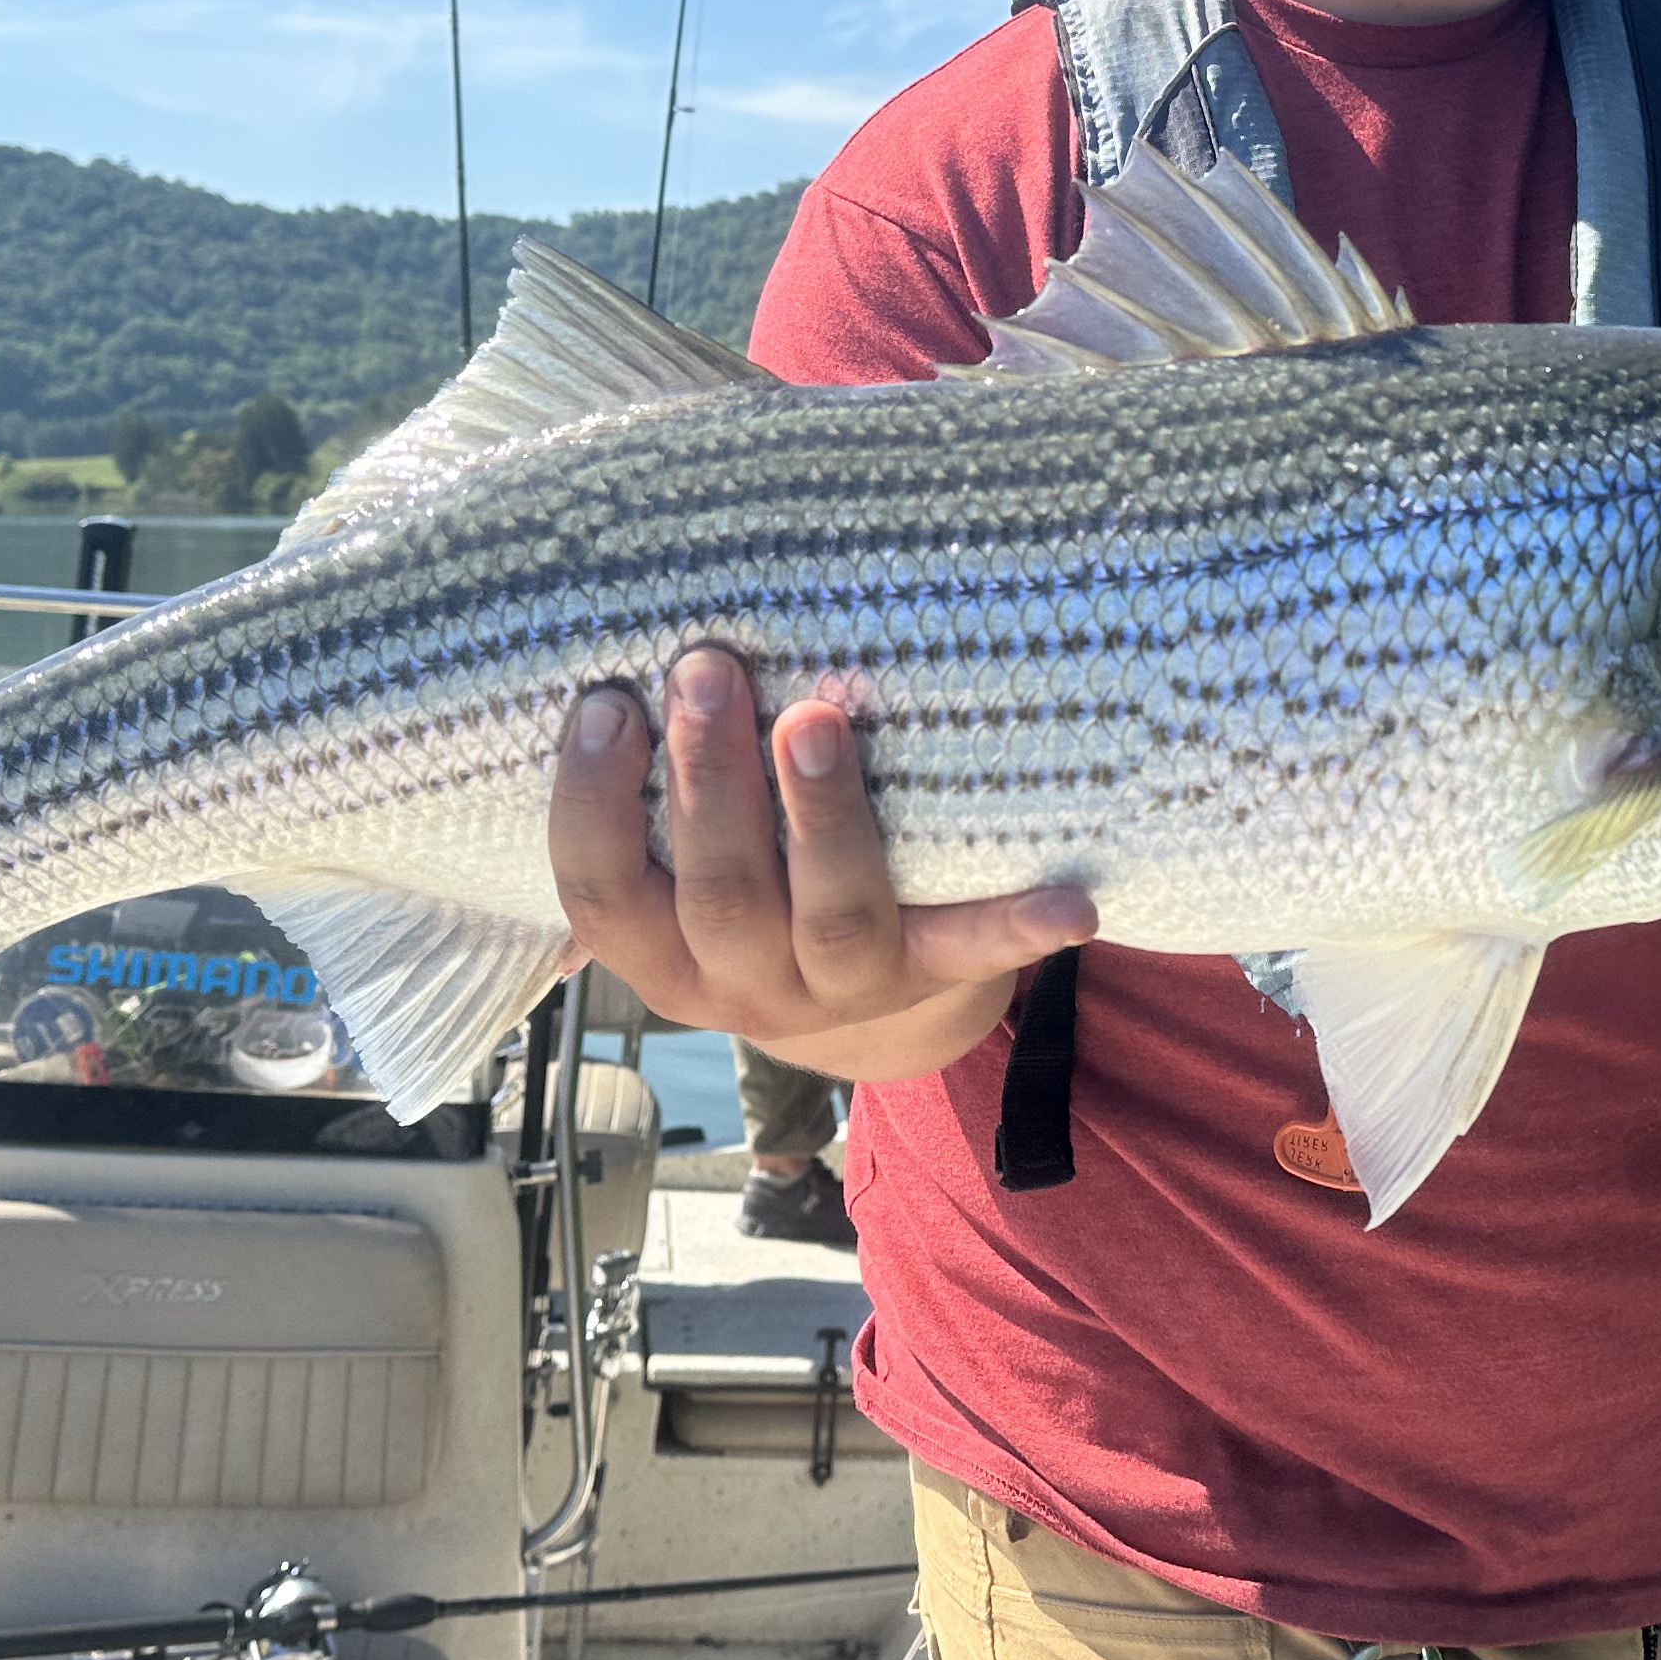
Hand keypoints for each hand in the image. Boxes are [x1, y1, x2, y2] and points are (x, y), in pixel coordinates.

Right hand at [548, 645, 1093, 1076]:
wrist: (871, 1010)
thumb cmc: (757, 889)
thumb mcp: (680, 871)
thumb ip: (655, 792)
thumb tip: (619, 649)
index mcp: (666, 957)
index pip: (602, 893)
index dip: (590, 804)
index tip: (606, 701)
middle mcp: (745, 984)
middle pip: (718, 896)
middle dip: (709, 779)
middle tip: (707, 668)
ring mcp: (844, 988)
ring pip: (831, 918)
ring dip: (822, 816)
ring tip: (815, 717)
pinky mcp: (935, 975)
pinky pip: (974, 953)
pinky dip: (1018, 928)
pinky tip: (1069, 903)